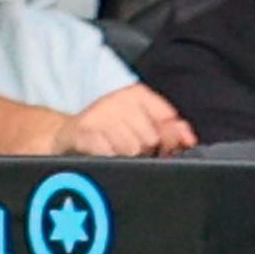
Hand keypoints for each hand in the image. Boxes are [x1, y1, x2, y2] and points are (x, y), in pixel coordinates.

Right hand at [52, 84, 197, 156]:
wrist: (66, 137)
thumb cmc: (109, 133)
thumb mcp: (141, 126)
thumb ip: (168, 131)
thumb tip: (189, 138)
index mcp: (136, 94)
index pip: (167, 117)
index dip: (168, 138)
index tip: (162, 148)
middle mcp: (118, 99)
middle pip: (151, 137)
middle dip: (147, 152)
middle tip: (134, 155)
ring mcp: (99, 115)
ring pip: (131, 148)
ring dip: (127, 159)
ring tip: (118, 157)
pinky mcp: (82, 133)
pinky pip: (108, 151)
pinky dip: (110, 159)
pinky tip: (107, 159)